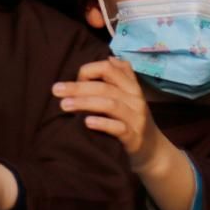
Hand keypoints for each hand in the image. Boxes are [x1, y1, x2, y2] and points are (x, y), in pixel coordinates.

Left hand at [55, 57, 193, 209]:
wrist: (152, 151)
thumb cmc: (132, 121)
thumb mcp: (129, 97)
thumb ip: (121, 77)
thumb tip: (109, 58)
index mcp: (131, 86)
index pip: (109, 69)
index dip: (88, 71)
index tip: (72, 80)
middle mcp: (135, 99)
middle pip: (104, 87)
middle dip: (78, 87)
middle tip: (56, 90)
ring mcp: (136, 118)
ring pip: (110, 104)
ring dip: (85, 103)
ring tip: (65, 105)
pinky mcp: (134, 137)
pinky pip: (118, 128)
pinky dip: (102, 124)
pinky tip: (87, 122)